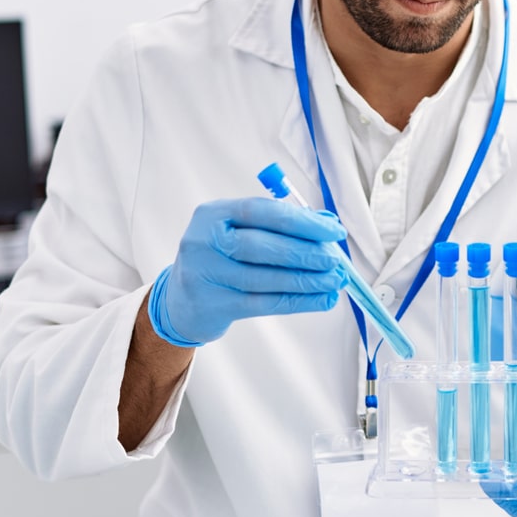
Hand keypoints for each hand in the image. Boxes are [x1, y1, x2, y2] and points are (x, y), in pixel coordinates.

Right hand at [147, 197, 344, 346]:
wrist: (180, 300)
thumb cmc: (221, 258)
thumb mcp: (239, 232)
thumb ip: (279, 224)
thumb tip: (327, 222)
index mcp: (211, 214)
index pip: (261, 211)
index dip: (301, 221)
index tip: (333, 230)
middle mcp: (203, 242)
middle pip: (261, 246)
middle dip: (305, 252)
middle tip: (335, 260)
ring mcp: (205, 275)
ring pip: (265, 278)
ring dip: (306, 280)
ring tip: (335, 281)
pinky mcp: (213, 305)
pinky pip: (264, 304)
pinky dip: (298, 301)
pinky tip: (322, 299)